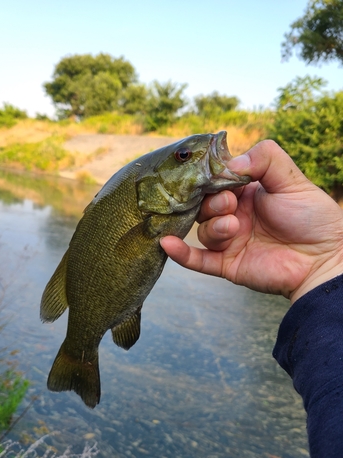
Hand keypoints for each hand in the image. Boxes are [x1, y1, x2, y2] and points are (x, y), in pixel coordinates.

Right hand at [161, 140, 342, 302]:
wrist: (324, 259)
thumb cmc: (313, 217)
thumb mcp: (291, 178)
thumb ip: (265, 158)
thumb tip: (228, 163)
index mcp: (247, 194)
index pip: (217, 182)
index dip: (213, 180)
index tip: (215, 178)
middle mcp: (235, 216)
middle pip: (204, 206)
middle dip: (213, 203)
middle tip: (230, 204)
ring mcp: (230, 241)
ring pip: (203, 231)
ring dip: (212, 226)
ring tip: (233, 226)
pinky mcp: (227, 265)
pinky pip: (198, 260)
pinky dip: (181, 254)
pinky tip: (167, 244)